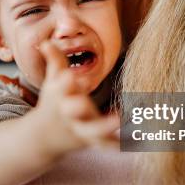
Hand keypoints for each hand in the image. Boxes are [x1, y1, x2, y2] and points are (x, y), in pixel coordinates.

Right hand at [36, 41, 119, 155]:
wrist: (44, 138)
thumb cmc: (55, 102)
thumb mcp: (53, 81)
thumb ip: (55, 60)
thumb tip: (46, 41)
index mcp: (60, 97)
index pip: (61, 88)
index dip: (64, 82)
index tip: (70, 75)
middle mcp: (70, 115)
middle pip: (73, 111)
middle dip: (77, 106)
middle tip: (84, 102)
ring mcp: (81, 130)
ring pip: (94, 130)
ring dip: (106, 125)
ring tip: (120, 119)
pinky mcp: (94, 141)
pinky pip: (109, 143)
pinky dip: (123, 143)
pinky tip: (140, 141)